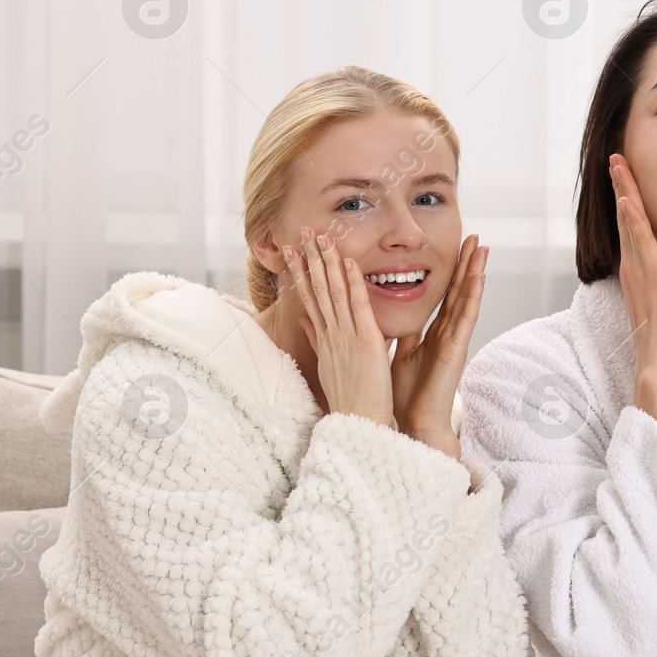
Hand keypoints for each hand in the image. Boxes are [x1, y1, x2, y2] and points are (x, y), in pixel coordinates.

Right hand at [284, 227, 393, 426]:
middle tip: (302, 231)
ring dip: (326, 262)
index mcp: (326, 338)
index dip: (301, 272)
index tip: (292, 250)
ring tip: (320, 236)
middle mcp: (331, 333)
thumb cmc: (351, 398)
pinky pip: (357, 305)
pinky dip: (352, 282)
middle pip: (317, 289)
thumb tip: (307, 321)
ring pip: (333, 292)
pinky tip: (347, 262)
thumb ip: (319, 339)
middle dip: (309, 258)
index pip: (310, 298)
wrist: (358, 424)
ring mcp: (345, 336)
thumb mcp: (330, 365)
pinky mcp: (365, 340)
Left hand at [390, 234, 488, 451]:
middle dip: (466, 263)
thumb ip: (403, 333)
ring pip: (467, 298)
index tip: (455, 247)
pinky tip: (480, 277)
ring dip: (475, 272)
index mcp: (433, 333)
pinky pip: (466, 317)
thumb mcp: (401, 354)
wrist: (414, 424)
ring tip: (482, 247)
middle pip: (459, 290)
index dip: (451, 271)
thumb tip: (394, 313)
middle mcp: (447, 333)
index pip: (444, 295)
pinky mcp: (457, 348)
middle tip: (473, 236)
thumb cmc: (407, 395)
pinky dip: (474, 296)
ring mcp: (455, 339)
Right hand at [611, 154, 656, 446]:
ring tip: (618, 165)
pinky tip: (629, 201)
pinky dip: (633, 222)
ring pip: (629, 224)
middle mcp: (635, 267)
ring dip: (623, 193)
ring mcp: (641, 272)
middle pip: (625, 218)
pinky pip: (641, 245)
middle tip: (615, 157)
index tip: (626, 174)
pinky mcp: (652, 280)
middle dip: (620, 186)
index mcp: (640, 271)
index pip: (632, 227)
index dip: (628, 198)